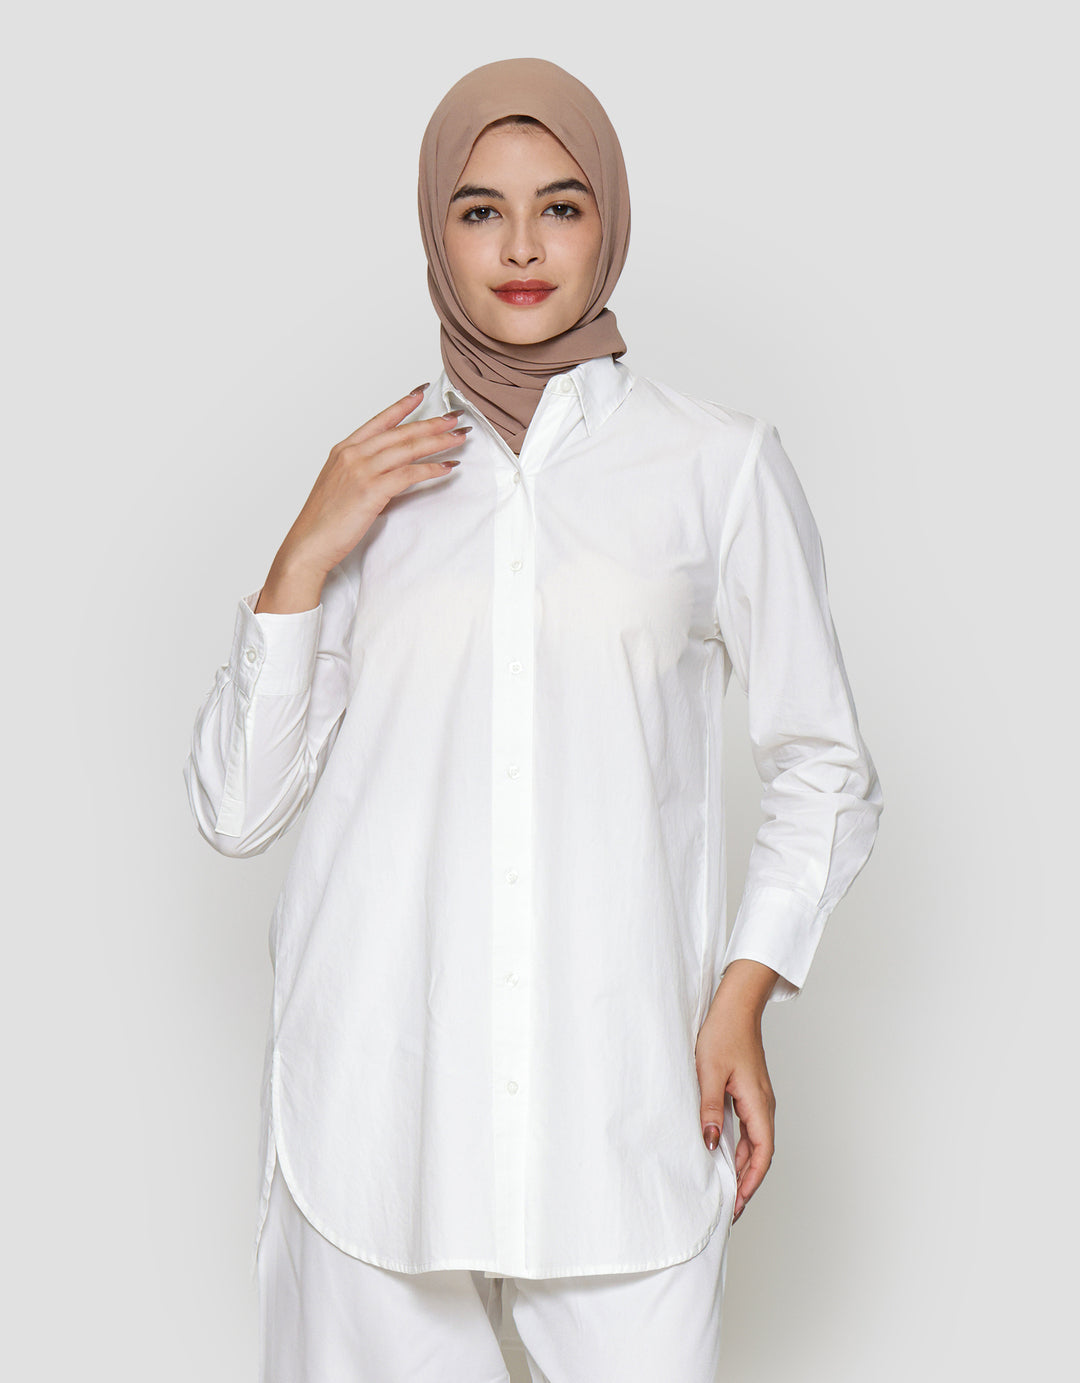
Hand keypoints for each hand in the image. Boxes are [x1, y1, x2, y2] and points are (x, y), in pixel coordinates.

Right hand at [270, 384, 471, 587]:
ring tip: (458, 437)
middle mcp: (352, 455)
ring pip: (407, 449)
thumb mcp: (341, 485)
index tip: (421, 393)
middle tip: (454, 418)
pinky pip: (409, 474)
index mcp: (344, 450)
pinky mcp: (371, 490)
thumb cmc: (324, 520)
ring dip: (437, 442)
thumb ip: (362, 471)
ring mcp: (361, 471)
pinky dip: (431, 469)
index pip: (379, 421)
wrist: (309, 542)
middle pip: (400, 433)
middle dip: (431, 424)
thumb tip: (390, 470)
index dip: (402, 406)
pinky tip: (446, 467)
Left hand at [694, 960, 777, 1223]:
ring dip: (742, 1166)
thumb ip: (709, 1110)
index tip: (736, 1205)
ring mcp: (758, 1099)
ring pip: (754, 1142)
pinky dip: (739, 1147)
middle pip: (760, 1154)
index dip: (750, 1184)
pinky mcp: (750, 1092)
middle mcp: (764, 1105)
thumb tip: (708, 1144)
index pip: (761, 1155)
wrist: (735, 1007)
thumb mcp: (709, 1073)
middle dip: (746, 1182)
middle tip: (728, 1207)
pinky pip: (748, 1128)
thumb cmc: (723, 1034)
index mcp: (759, 1104)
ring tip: (725, 1188)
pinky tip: (722, 1154)